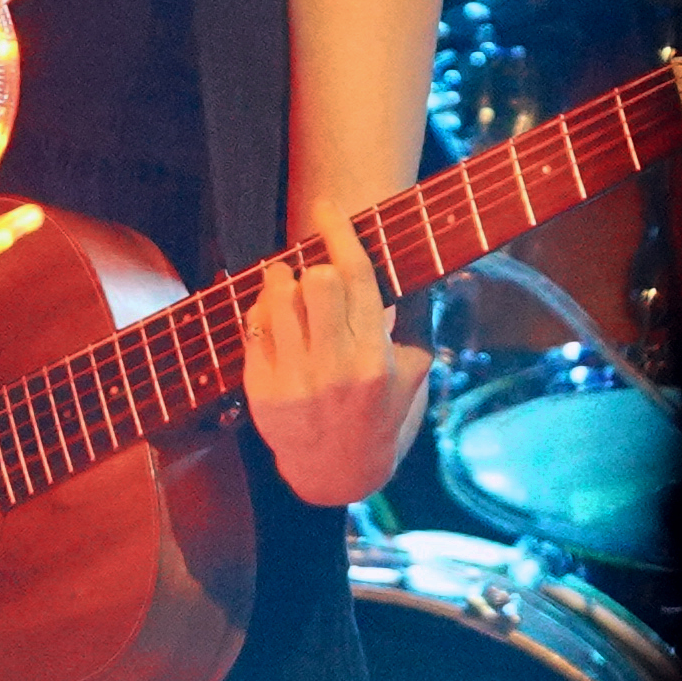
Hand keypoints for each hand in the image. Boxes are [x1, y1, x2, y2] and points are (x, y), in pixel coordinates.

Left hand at [240, 240, 427, 511]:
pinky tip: (276, 317)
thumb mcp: (413, 372)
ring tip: (290, 286)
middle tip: (315, 270)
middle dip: (316, 265)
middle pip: (317, 282)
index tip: (327, 207)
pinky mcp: (262, 392)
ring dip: (283, 280)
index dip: (341, 234)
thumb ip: (418, 321)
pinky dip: (264, 310)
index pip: (357, 279)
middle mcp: (335, 371)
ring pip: (279, 298)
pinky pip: (255, 326)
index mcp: (376, 361)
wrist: (338, 472)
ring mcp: (295, 383)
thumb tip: (426, 268)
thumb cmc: (380, 412)